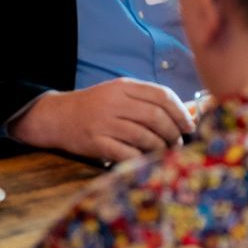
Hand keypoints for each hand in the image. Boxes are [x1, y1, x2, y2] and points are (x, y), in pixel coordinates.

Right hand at [9, 78, 193, 162]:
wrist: (58, 117)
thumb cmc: (95, 106)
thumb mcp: (118, 93)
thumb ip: (146, 100)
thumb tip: (183, 113)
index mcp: (123, 87)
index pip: (162, 95)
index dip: (180, 112)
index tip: (189, 125)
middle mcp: (114, 102)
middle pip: (156, 117)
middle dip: (173, 133)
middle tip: (178, 143)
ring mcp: (104, 123)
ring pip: (145, 137)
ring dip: (160, 148)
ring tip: (165, 153)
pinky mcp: (96, 143)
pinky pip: (127, 154)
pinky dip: (141, 159)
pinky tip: (146, 161)